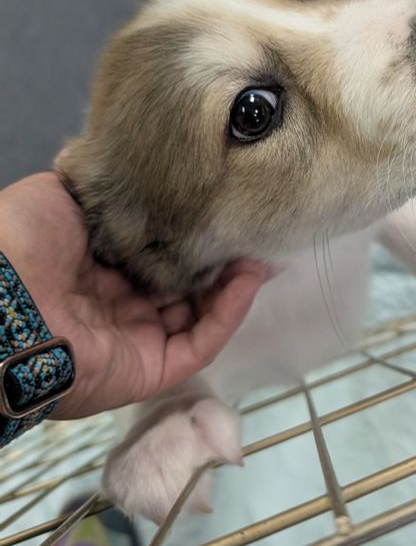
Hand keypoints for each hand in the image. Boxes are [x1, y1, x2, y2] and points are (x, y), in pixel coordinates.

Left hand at [0, 173, 266, 418]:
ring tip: (258, 251)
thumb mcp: (59, 194)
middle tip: (250, 230)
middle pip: (182, 286)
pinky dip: (229, 313)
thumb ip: (103, 190)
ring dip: (231, 285)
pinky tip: (247, 278)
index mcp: (93, 270)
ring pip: (198, 315)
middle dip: (218, 260)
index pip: (154, 254)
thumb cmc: (21, 242)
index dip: (189, 234)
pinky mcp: (151, 370)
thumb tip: (137, 175)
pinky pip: (200, 343)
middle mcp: (117, 307)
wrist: (0, 300)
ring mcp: (135, 342)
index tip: (221, 210)